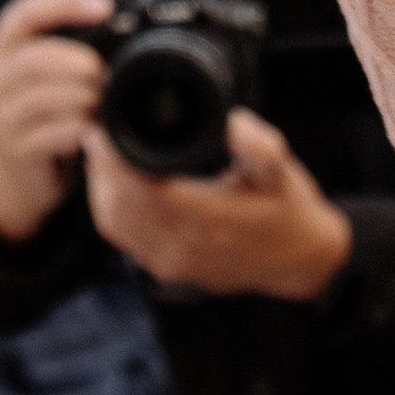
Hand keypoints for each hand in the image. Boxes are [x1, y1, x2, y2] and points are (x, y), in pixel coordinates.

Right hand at [0, 0, 111, 242]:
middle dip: (78, 63)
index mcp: (1, 47)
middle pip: (34, 58)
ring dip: (82, 97)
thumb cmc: (44, 112)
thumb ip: (67, 44)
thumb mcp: (48, 73)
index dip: (66, 3)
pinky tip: (93, 128)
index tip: (106, 6)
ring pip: (43, 98)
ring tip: (100, 101)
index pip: (27, 11)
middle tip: (104, 73)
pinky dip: (80, 128)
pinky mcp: (15, 150)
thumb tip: (117, 14)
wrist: (21, 173)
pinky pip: (52, 134)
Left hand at [83, 111, 352, 301]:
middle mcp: (186, 248)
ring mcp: (173, 264)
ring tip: (100, 155)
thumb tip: (235, 122)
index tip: (105, 129)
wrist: (297, 261)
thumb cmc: (286, 211)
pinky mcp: (166, 271)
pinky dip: (110, 210)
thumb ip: (261, 147)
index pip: (146, 190)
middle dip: (103, 169)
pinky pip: (124, 240)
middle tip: (97, 134)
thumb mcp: (283, 172)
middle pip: (121, 206)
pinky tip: (111, 185)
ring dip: (101, 189)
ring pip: (115, 224)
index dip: (117, 160)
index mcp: (211, 220)